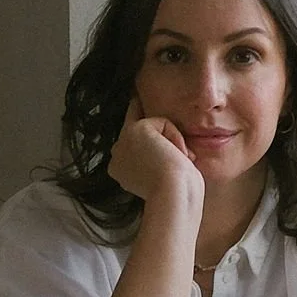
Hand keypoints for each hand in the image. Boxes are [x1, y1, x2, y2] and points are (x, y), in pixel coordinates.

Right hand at [108, 104, 201, 219]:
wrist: (172, 194)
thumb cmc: (177, 192)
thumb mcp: (164, 174)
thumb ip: (158, 157)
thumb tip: (172, 146)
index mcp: (121, 171)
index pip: (131, 144)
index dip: (142, 130)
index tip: (136, 103)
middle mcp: (117, 157)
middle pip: (133, 123)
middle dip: (143, 114)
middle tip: (144, 102)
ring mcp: (122, 144)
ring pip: (153, 125)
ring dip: (171, 139)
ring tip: (179, 159)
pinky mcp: (133, 131)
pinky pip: (162, 122)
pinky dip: (174, 136)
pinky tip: (176, 153)